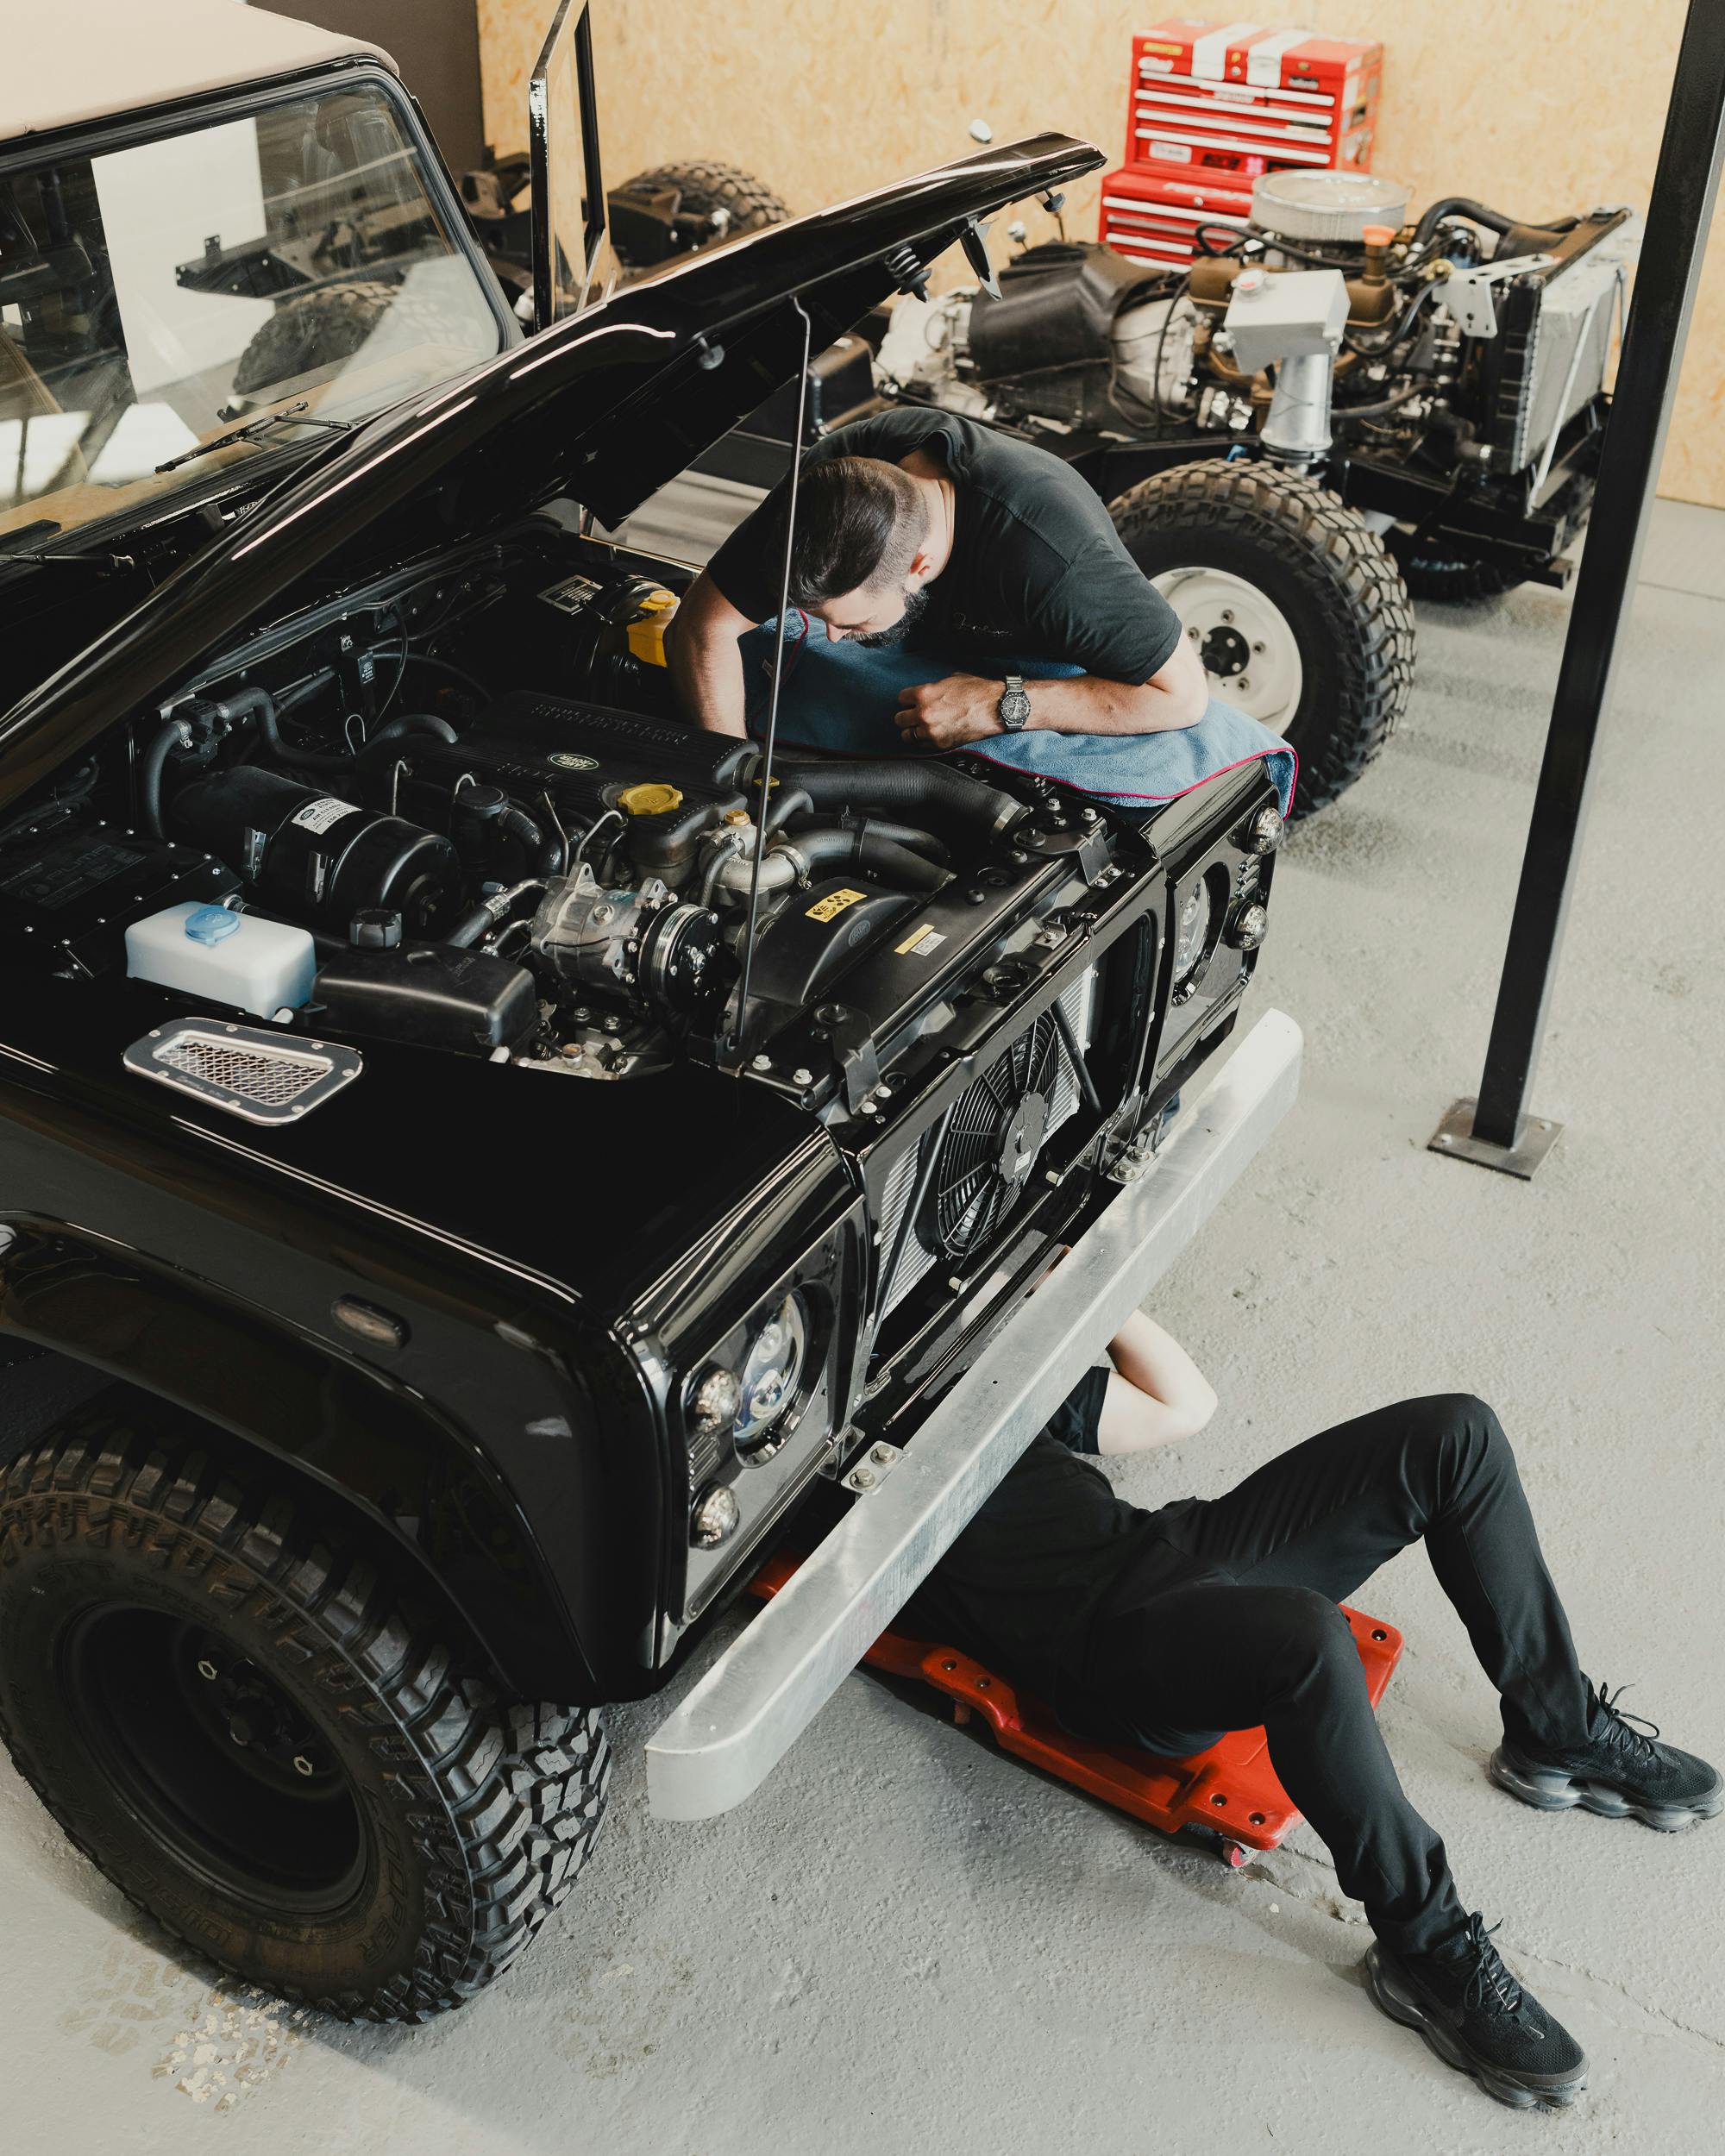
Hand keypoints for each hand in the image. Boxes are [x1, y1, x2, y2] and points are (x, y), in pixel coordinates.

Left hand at [892, 673, 1008, 748]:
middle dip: (906, 716)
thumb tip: (929, 693)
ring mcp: (931, 731)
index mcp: (924, 694)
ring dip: (912, 731)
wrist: (996, 709)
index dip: (907, 700)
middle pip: (899, 719)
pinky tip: (930, 735)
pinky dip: (924, 742)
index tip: (911, 702)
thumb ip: (935, 688)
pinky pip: (921, 746)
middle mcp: (924, 713)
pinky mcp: (940, 744)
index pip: (901, 698)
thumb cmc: (977, 692)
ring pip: (907, 736)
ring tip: (920, 728)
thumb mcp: (952, 680)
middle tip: (913, 716)